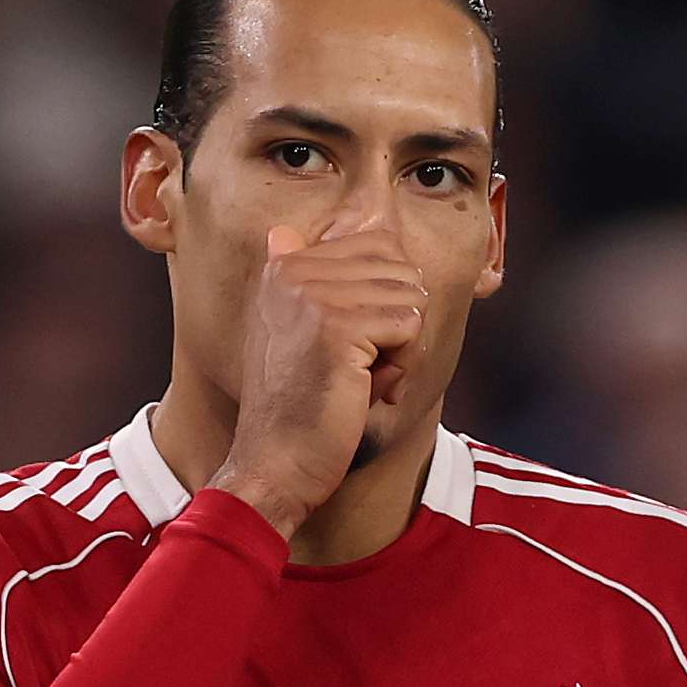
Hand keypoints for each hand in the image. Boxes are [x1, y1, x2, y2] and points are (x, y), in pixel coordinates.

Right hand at [210, 223, 426, 537]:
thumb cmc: (299, 408)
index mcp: (285, 266)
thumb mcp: (300, 332)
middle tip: (361, 367)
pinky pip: (410, 326)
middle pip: (401, 269)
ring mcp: (314, 297)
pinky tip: (367, 390)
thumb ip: (320, 278)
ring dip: (402, 348)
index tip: (354, 343)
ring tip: (361, 379)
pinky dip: (403, 366)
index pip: (379, 243)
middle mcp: (294, 271)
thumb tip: (328, 222)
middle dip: (399, 324)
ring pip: (411, 297)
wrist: (275, 464)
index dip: (386, 300)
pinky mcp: (338, 329)